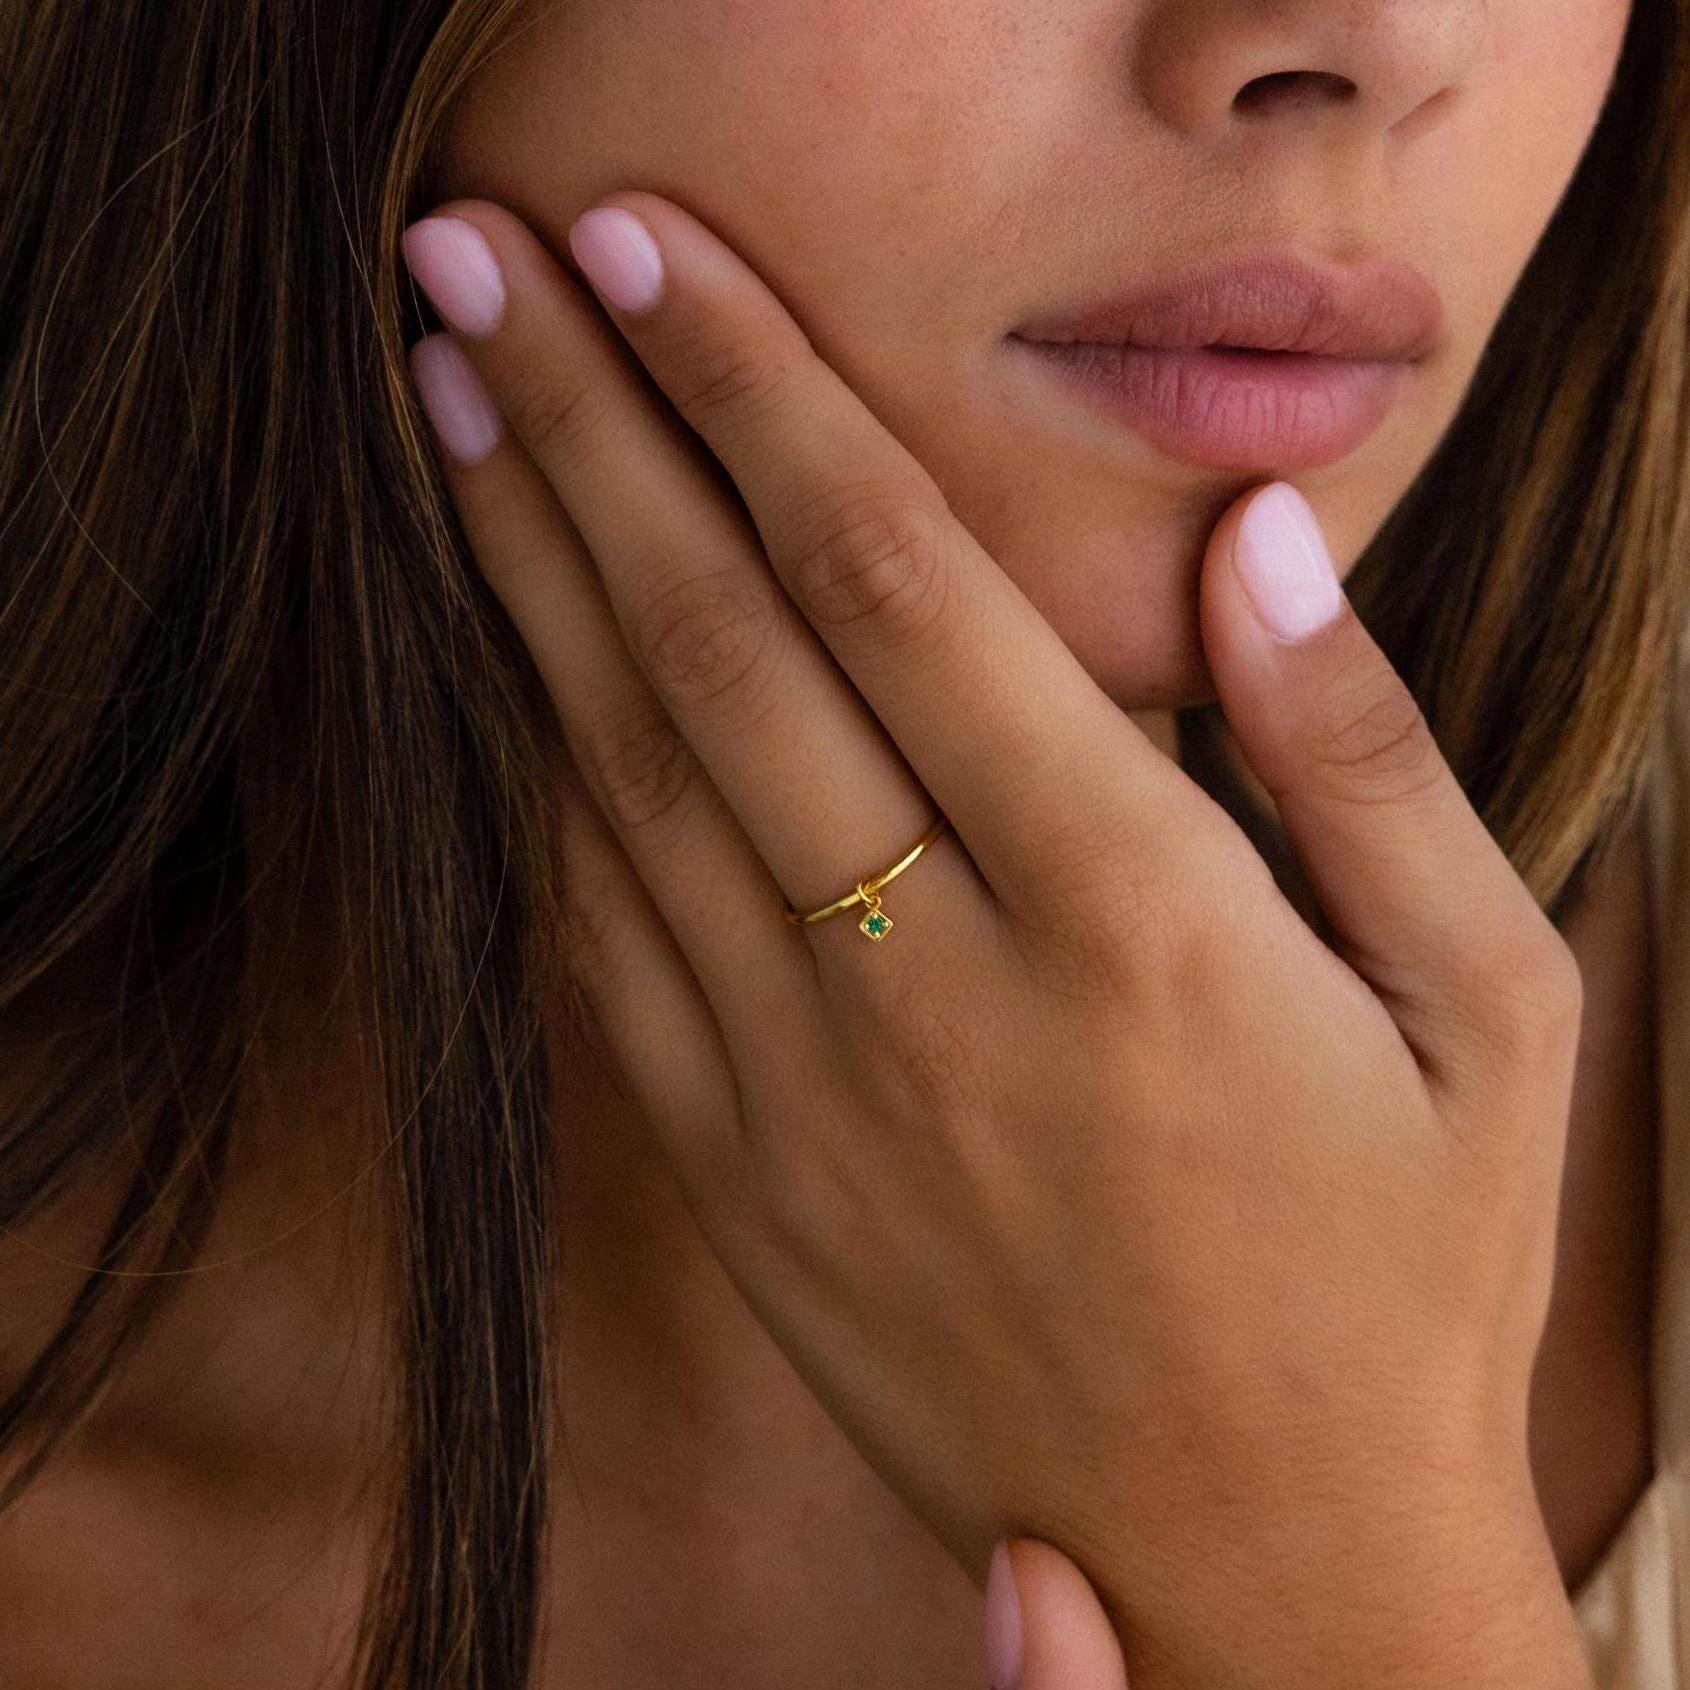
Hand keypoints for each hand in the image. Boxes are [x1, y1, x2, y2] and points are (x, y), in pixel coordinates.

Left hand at [400, 192, 1590, 1683]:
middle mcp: (934, 985)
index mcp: (1133, 915)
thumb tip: (1262, 535)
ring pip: (622, 773)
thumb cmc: (1403, 1284)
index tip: (652, 251)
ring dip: (524, 572)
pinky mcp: (742, 1178)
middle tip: (475, 257)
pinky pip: (604, 937)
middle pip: (715, 641)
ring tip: (449, 400)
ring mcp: (807, 1093)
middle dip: (589, 425)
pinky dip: (539, 772)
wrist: (1256, 1572)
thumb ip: (1364, 755)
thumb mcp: (1484, 1009)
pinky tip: (498, 655)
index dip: (759, 393)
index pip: (897, 580)